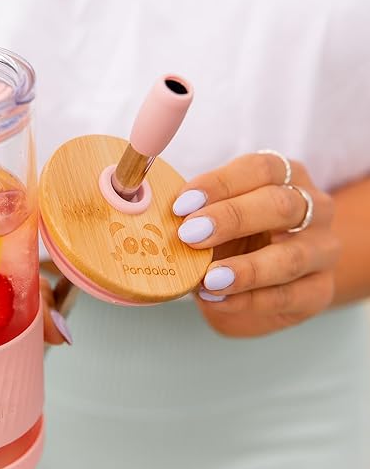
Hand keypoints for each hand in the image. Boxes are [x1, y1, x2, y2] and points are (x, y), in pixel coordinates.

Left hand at [172, 153, 339, 336]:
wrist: (270, 279)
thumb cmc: (234, 238)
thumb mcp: (214, 217)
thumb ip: (193, 212)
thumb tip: (148, 212)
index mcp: (286, 177)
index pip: (261, 169)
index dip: (220, 184)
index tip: (182, 204)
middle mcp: (313, 208)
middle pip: (281, 205)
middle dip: (231, 219)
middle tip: (190, 235)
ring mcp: (322, 250)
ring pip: (292, 257)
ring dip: (246, 269)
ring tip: (208, 279)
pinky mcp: (319, 290)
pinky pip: (287, 296)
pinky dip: (248, 299)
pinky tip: (217, 299)